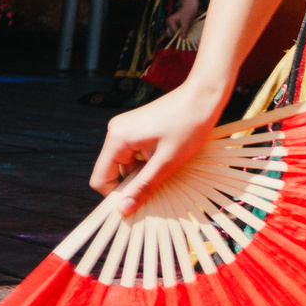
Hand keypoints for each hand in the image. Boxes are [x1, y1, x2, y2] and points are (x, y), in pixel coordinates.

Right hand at [90, 81, 225, 213]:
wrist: (204, 95)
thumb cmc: (189, 125)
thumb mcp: (167, 162)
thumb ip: (143, 186)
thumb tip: (123, 210)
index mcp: (117, 139)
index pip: (100, 179)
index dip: (116, 196)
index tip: (137, 203)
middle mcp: (115, 131)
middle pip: (113, 171)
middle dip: (133, 183)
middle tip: (158, 185)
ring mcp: (125, 127)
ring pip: (125, 163)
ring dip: (142, 172)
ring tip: (167, 167)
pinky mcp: (136, 126)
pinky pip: (133, 153)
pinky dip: (146, 161)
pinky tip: (166, 158)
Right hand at [163, 7, 193, 38]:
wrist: (188, 10)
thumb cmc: (188, 14)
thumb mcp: (187, 21)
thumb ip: (184, 29)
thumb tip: (183, 38)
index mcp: (170, 21)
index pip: (174, 31)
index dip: (180, 34)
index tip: (185, 35)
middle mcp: (168, 24)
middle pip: (171, 34)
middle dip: (177, 35)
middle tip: (184, 32)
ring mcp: (169, 26)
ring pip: (172, 35)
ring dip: (178, 35)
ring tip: (184, 29)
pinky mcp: (171, 28)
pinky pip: (174, 34)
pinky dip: (178, 34)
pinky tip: (182, 30)